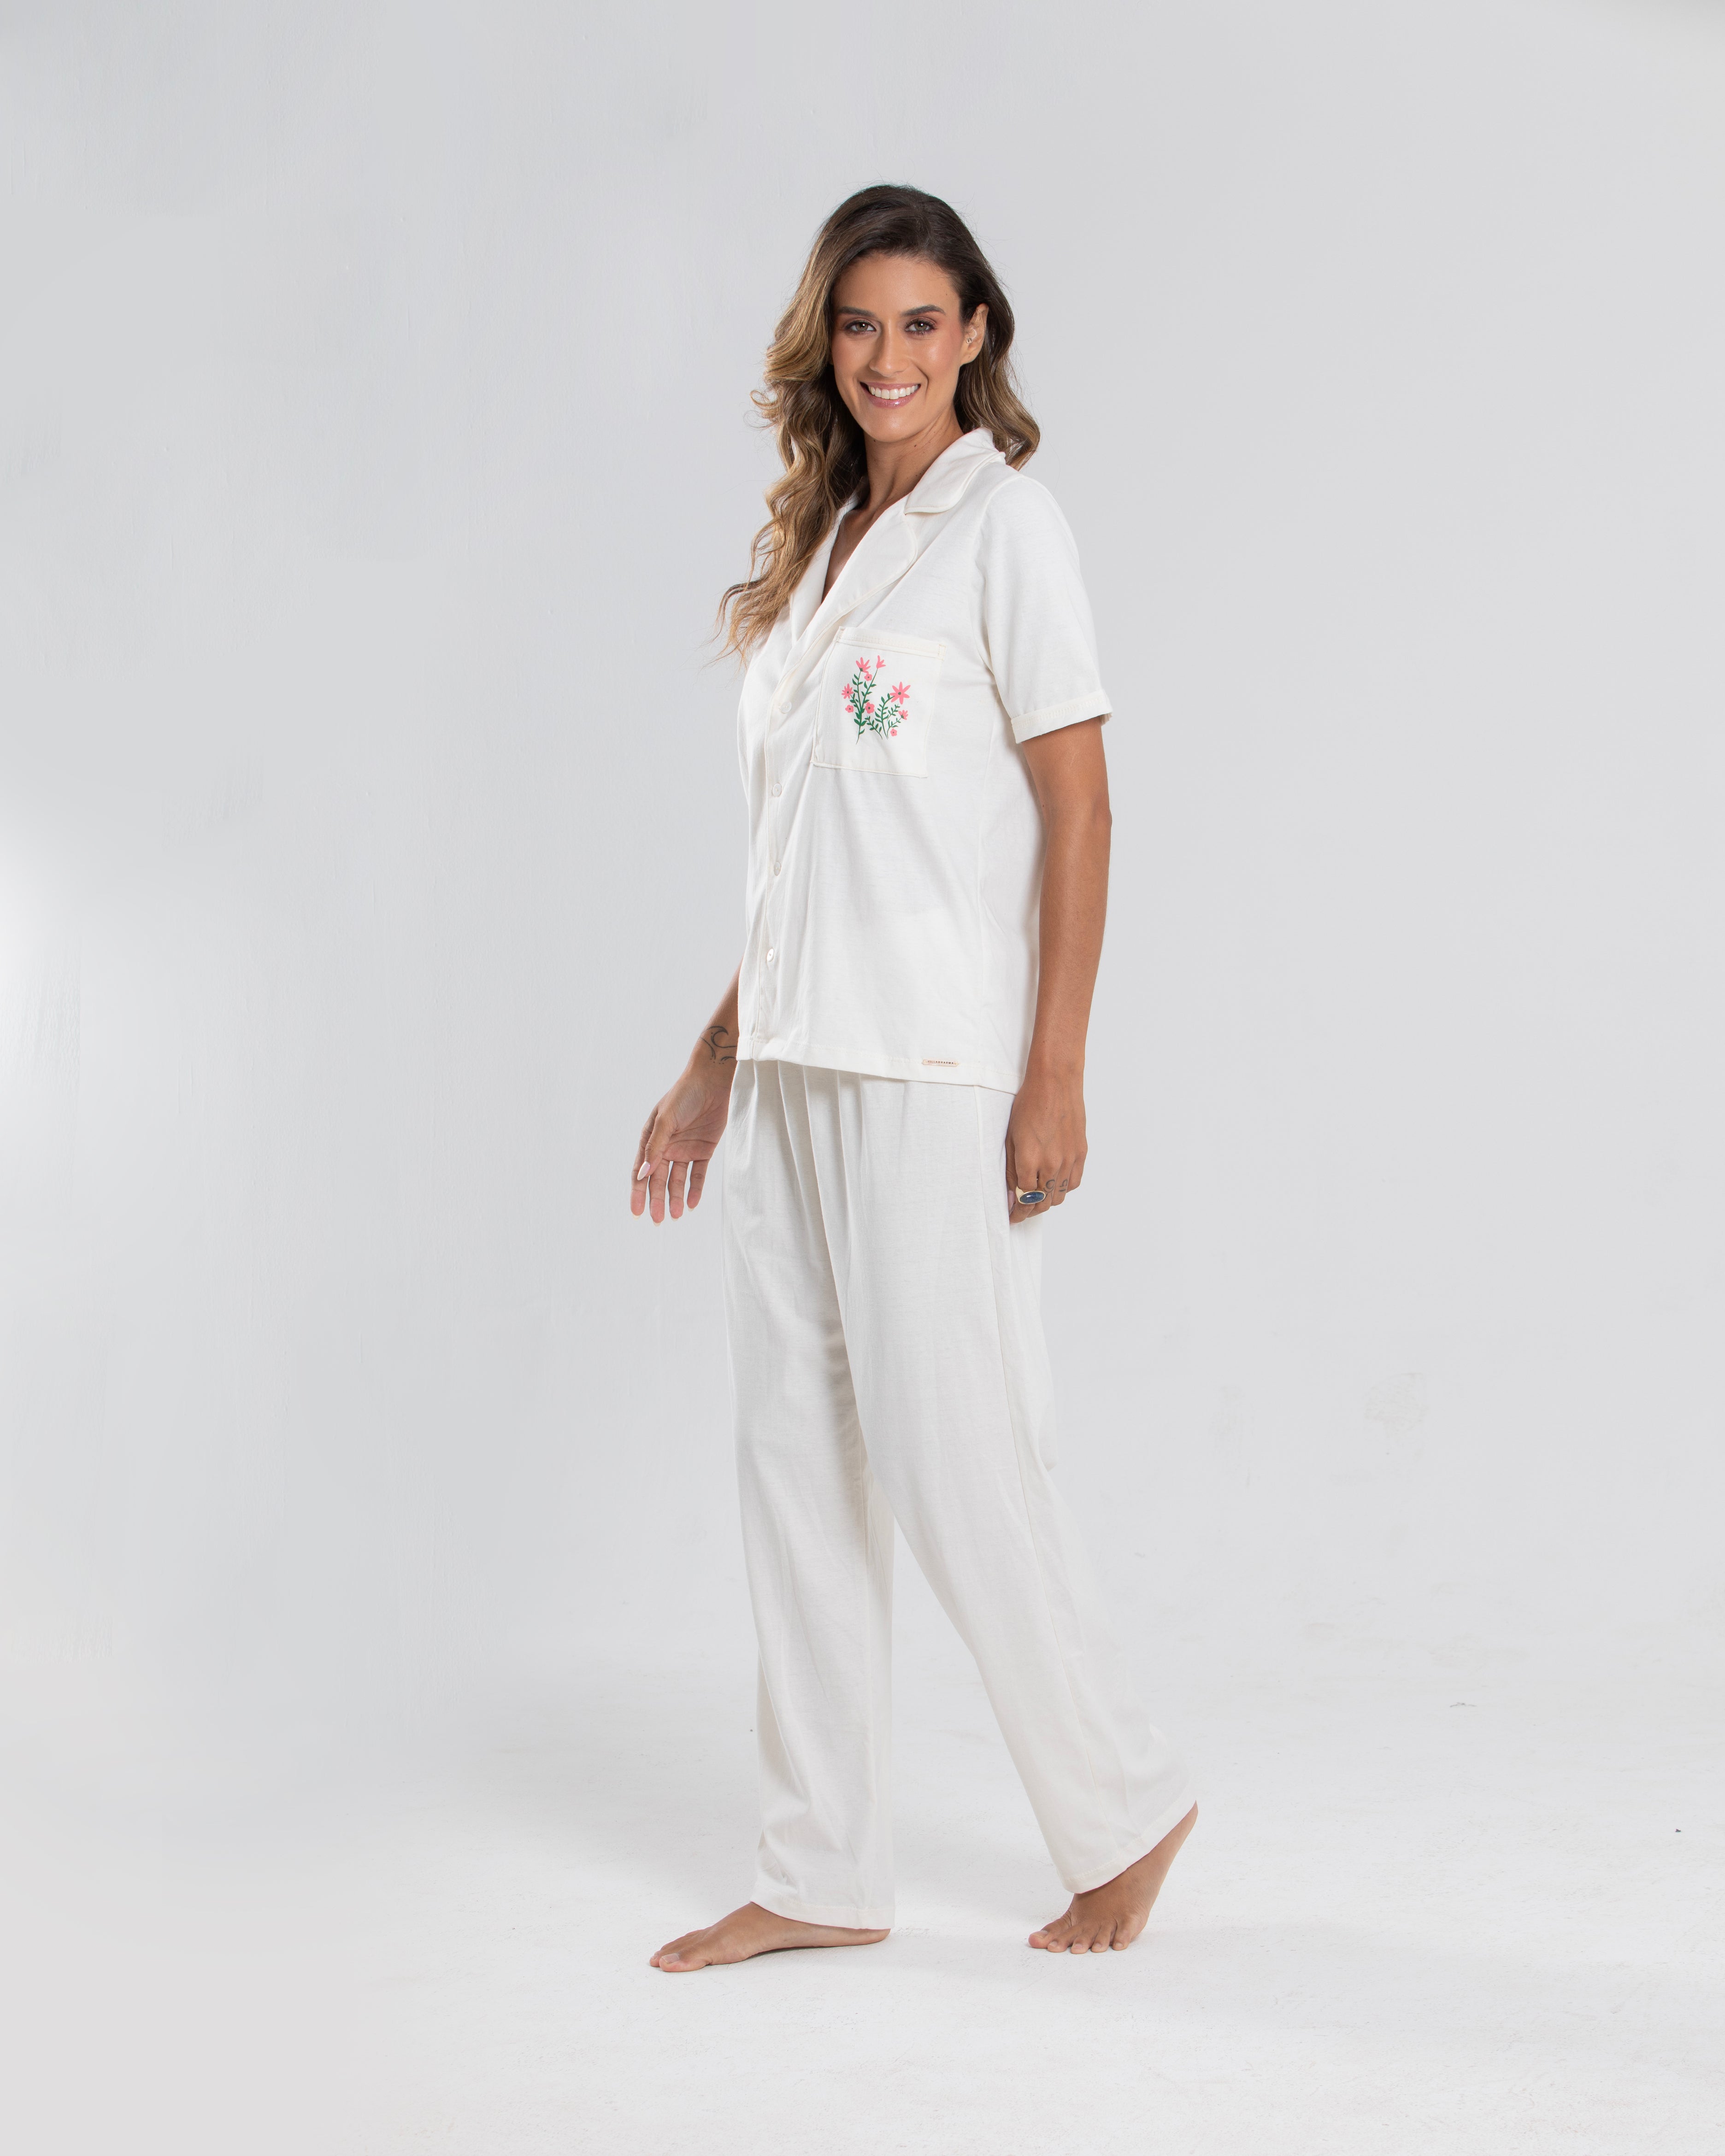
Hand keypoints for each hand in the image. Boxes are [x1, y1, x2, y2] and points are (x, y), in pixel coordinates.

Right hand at [631, 1049, 735, 1223]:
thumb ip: (655, 1147)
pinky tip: (692, 1204)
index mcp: (651, 1139)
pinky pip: (698, 1175)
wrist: (713, 1081)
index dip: (637, 1192)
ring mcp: (685, 1150)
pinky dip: (695, 1190)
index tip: (636, 1212)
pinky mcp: (704, 1150)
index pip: (640, 1171)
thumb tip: (642, 1174)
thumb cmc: (684, 1095)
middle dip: (656, 1200)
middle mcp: (666, 1147)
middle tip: (657, 1220)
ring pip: (678, 1180)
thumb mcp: (666, 1120)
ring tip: (675, 1216)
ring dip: (675, 1198)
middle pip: (658, 1180)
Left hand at [1005, 1066, 1085, 1225]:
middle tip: (1022, 1211)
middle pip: (1043, 1202)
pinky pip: (1074, 1183)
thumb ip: (1012, 1170)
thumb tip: (1011, 1195)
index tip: (1013, 1217)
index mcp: (1030, 1160)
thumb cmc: (1028, 1105)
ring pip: (1060, 1196)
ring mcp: (1069, 1159)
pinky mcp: (1081, 1153)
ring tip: (1037, 1199)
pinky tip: (1055, 1184)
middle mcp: (1051, 1164)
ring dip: (1047, 1202)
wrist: (1055, 1083)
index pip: (1024, 1200)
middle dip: (1030, 1211)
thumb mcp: (1011, 1138)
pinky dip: (1064, 1189)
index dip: (1017, 1212)